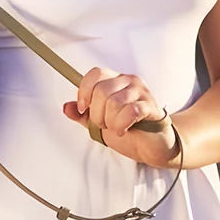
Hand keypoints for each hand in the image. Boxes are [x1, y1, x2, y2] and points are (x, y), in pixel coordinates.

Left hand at [62, 67, 178, 167]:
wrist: (153, 146)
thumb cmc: (129, 130)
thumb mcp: (100, 122)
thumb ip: (83, 115)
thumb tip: (67, 107)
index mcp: (115, 80)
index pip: (95, 74)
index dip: (84, 91)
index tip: (84, 109)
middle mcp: (128, 81)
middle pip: (101, 90)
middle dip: (97, 114)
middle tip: (105, 124)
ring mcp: (141, 92)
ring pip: (113, 102)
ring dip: (110, 121)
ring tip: (116, 127)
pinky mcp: (151, 107)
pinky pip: (130, 111)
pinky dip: (121, 124)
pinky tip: (123, 130)